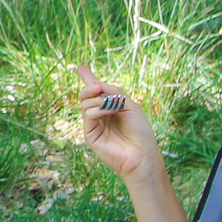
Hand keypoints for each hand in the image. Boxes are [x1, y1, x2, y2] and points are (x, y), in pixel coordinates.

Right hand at [76, 65, 160, 181]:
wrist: (141, 153)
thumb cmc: (140, 131)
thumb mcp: (130, 105)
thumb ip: (114, 93)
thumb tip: (96, 84)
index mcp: (110, 107)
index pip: (96, 92)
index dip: (88, 79)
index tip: (80, 67)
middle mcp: (100, 115)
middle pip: (86, 96)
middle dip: (90, 87)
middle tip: (98, 87)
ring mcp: (94, 125)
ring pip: (85, 103)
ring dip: (99, 100)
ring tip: (114, 106)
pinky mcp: (90, 135)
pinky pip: (89, 114)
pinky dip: (99, 109)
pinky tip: (111, 111)